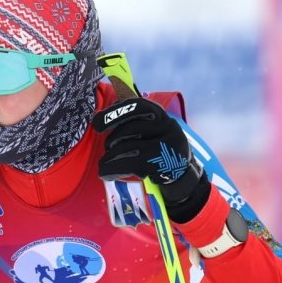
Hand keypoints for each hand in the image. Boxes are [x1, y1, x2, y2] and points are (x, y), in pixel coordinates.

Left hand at [92, 97, 208, 221]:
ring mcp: (164, 146)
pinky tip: (105, 173)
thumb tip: (106, 112)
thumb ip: (135, 120)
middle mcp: (166, 128)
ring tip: (104, 162)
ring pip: (127, 146)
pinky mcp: (159, 165)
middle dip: (112, 135)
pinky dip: (111, 169)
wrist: (182, 176)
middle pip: (132, 127)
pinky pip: (128, 164)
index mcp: (161, 117)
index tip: (98, 121)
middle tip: (104, 142)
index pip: (139, 106)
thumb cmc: (160, 150)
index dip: (116, 111)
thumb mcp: (153, 131)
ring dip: (110, 156)